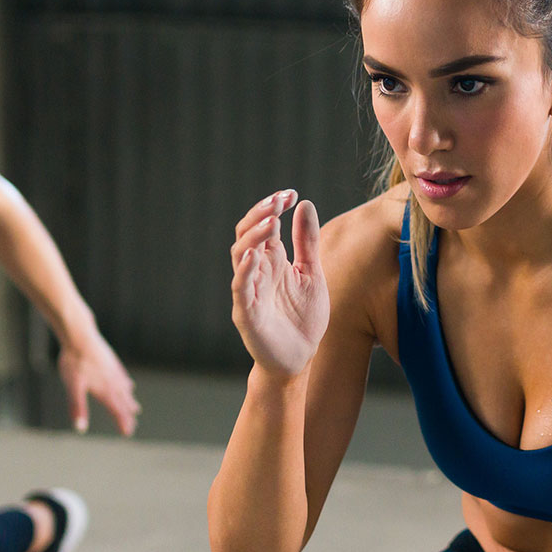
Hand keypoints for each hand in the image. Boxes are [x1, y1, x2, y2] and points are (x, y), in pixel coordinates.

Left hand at [56, 330, 139, 435]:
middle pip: (123, 402)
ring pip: (125, 390)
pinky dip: (127, 385)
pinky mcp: (112, 361)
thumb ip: (77, 407)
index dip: (122, 423)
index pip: (116, 411)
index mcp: (104, 390)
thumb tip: (80, 428)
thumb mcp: (72, 386)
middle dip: (127, 415)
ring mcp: (114, 371)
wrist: (80, 335)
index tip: (127, 433)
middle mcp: (113, 382)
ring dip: (129, 401)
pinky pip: (123, 377)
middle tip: (132, 426)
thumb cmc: (74, 361)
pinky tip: (128, 385)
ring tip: (135, 409)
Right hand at [230, 190, 328, 377]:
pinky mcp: (247, 313)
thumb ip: (307, 242)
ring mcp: (249, 291)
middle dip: (260, 215)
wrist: (301, 357)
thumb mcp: (311, 273)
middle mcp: (256, 272)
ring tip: (272, 221)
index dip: (273, 207)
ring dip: (254, 236)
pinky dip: (244, 271)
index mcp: (271, 261)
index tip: (291, 194)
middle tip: (279, 201)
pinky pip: (241, 288)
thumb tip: (304, 204)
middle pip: (247, 235)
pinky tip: (255, 254)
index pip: (263, 226)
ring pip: (240, 256)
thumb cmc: (304, 318)